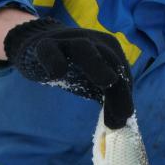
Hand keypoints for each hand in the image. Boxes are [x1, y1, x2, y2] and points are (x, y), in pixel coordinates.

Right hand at [4, 18, 132, 127]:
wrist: (38, 44)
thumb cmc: (72, 67)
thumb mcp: (93, 81)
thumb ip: (108, 97)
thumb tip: (118, 124)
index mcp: (108, 48)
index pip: (122, 71)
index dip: (125, 95)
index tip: (123, 119)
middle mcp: (92, 41)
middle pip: (110, 60)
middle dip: (118, 87)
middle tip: (122, 113)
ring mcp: (67, 40)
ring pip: (84, 48)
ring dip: (97, 64)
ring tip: (107, 82)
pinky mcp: (44, 45)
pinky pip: (49, 50)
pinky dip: (54, 60)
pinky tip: (56, 74)